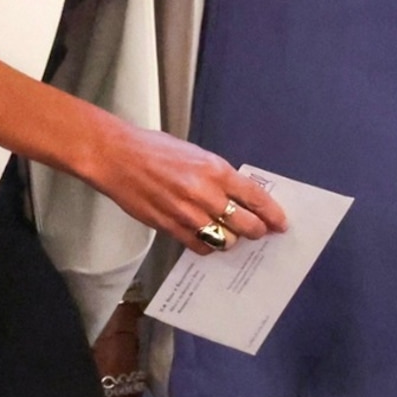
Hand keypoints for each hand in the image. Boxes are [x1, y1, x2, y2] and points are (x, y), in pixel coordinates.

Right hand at [60, 114, 284, 254]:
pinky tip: (205, 240)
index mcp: (215, 170)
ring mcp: (188, 214)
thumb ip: (216, 175)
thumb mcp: (193, 153)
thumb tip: (237, 195)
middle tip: (258, 233)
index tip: (280, 224)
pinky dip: (207, 247)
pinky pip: (200, 247)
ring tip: (230, 237)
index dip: (272, 214)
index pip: (256, 198)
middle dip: (257, 232)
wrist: (116, 157)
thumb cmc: (153, 149)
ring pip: (225, 241)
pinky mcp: (170, 227)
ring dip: (231, 241)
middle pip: (247, 226)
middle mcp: (206, 194)